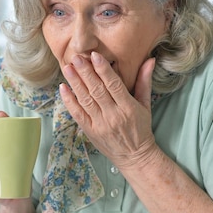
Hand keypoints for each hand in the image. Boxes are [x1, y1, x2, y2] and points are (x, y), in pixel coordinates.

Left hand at [59, 52, 159, 169]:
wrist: (134, 157)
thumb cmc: (141, 129)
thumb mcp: (145, 105)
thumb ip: (144, 82)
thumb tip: (150, 60)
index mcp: (128, 108)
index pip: (114, 85)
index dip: (103, 70)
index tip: (94, 55)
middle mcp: (113, 116)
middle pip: (97, 91)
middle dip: (85, 72)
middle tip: (76, 57)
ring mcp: (100, 125)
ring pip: (85, 100)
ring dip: (75, 83)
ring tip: (67, 68)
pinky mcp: (90, 131)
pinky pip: (77, 114)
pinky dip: (69, 101)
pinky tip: (63, 88)